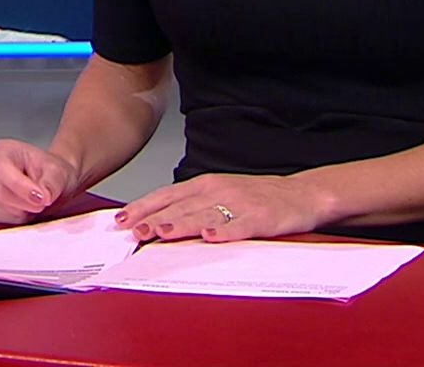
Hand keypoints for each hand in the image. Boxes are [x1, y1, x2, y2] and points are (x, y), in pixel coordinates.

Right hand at [0, 139, 77, 223]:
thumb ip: (51, 183)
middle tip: (43, 202)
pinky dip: (12, 218)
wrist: (50, 183)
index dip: (22, 188)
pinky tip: (24, 209)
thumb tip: (43, 196)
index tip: (41, 199)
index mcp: (3, 150)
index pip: (2, 168)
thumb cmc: (50, 173)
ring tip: (33, 203)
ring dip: (19, 211)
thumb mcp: (58, 173)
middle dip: (24, 203)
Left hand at [112, 173, 332, 244]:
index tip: (121, 220)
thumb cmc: (254, 197)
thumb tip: (154, 221)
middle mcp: (218, 190)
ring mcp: (240, 203)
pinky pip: (241, 226)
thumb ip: (189, 206)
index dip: (143, 207)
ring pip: (205, 215)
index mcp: (205, 184)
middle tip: (133, 231)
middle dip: (155, 219)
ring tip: (163, 232)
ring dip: (182, 224)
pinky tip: (211, 238)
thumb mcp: (218, 194)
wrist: (301, 195)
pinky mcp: (262, 218)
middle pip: (181, 206)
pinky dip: (225, 232)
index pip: (167, 195)